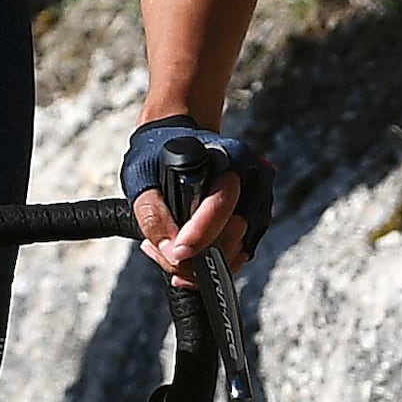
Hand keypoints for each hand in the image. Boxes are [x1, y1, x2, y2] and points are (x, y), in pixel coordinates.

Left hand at [122, 116, 270, 281]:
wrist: (177, 140)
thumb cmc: (158, 153)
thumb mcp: (142, 175)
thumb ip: (152, 213)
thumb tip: (171, 251)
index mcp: (229, 157)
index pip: (221, 205)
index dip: (199, 235)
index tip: (177, 253)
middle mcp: (253, 178)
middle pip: (234, 235)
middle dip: (196, 255)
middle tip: (159, 251)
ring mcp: (259, 200)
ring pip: (238, 250)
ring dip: (201, 262)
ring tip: (166, 250)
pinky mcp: (257, 218)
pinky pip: (238, 253)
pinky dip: (212, 261)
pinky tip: (185, 252)